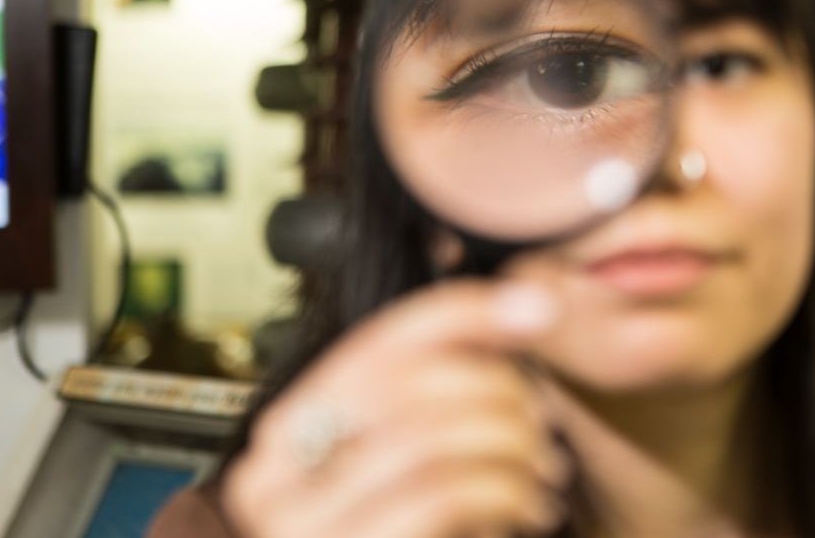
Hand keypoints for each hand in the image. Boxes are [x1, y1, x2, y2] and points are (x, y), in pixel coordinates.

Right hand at [221, 280, 567, 537]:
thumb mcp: (420, 459)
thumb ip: (445, 390)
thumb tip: (530, 299)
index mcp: (290, 429)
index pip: (380, 341)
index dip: (467, 313)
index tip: (540, 306)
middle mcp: (272, 474)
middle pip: (406, 383)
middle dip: (498, 391)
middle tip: (542, 427)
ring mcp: (299, 525)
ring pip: (430, 437)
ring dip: (511, 445)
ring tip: (542, 473)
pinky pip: (440, 494)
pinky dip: (504, 491)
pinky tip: (527, 509)